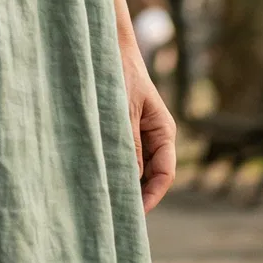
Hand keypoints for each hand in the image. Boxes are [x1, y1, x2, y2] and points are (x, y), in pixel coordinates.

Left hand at [120, 47, 175, 212]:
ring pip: (135, 169)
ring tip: (105, 201)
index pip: (164, 174)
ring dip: (123, 182)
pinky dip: (114, 168)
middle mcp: (155, 137)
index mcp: (164, 131)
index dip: (152, 197)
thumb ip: (129, 145)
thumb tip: (131, 181)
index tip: (135, 214)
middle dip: (136, 195)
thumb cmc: (120, 74)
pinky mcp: (123, 131)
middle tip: (116, 215)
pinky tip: (98, 177)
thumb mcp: (124, 111)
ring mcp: (139, 135)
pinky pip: (122, 156)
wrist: (106, 47)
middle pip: (151, 176)